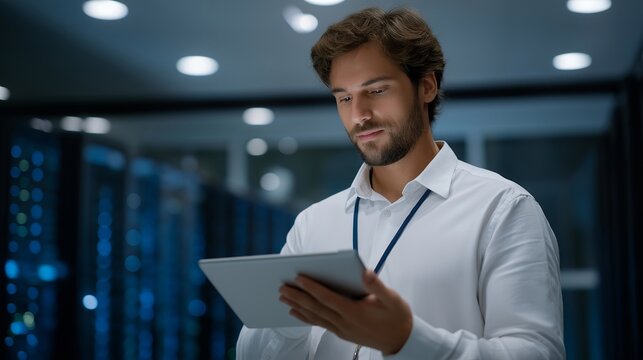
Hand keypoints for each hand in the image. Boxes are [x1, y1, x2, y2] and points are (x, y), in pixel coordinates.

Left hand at [279, 270, 412, 354]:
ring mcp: (341, 329)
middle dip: (298, 296)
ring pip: (315, 317)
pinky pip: (319, 324)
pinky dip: (305, 317)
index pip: (328, 298)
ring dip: (298, 306)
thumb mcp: (392, 299)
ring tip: (282, 297)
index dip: (312, 287)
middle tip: (282, 287)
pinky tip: (295, 312)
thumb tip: (365, 272)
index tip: (299, 277)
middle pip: (316, 307)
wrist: (400, 340)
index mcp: (355, 312)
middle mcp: (345, 322)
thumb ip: (377, 286)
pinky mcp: (341, 333)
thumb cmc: (396, 317)